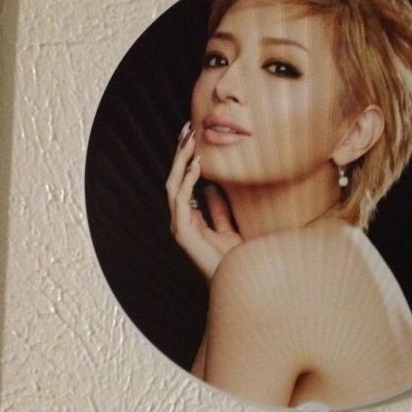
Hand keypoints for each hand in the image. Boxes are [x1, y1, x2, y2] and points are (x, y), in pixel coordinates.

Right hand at [166, 122, 241, 280]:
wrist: (237, 283)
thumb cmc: (234, 261)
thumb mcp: (230, 228)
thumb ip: (220, 210)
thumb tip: (213, 187)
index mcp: (190, 218)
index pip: (183, 182)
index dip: (186, 159)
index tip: (194, 136)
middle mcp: (181, 221)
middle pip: (175, 179)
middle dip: (180, 153)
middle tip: (188, 128)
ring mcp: (179, 227)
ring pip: (173, 186)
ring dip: (181, 161)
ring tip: (190, 140)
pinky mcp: (182, 234)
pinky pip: (180, 201)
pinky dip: (187, 181)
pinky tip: (197, 165)